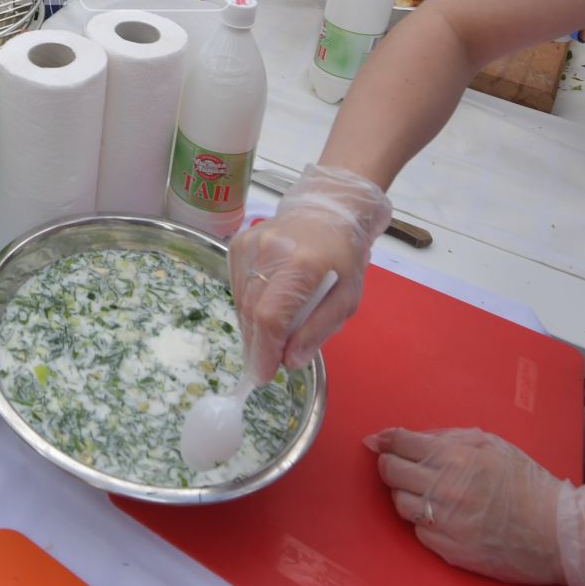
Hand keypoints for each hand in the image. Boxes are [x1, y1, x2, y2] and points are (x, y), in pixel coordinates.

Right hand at [229, 163, 391, 376]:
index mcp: (303, 264)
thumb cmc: (343, 257)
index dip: (264, 351)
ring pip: (241, 301)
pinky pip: (237, 286)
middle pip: (252, 312)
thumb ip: (318, 330)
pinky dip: (247, 306)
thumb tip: (289, 361)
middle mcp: (270, 251)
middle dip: (256, 345)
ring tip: (267, 338)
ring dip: (252, 327)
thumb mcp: (347, 299)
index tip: (264, 375)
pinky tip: (263, 309)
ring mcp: (250, 244)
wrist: (328, 210)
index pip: (271, 316)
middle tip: (263, 367)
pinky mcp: (238, 243)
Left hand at [367, 427, 584, 585]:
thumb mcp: (491, 445)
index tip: (379, 442)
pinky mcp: (452, 550)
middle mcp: (446, 488)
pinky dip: (424, 523)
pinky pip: (418, 533)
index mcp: (456, 457)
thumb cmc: (526, 483)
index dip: (386, 441)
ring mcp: (447, 522)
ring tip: (429, 494)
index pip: (400, 443)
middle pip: (391, 472)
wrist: (560, 531)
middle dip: (391, 466)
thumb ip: (446, 437)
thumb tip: (398, 436)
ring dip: (407, 496)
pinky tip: (443, 517)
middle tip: (403, 468)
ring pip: (400, 504)